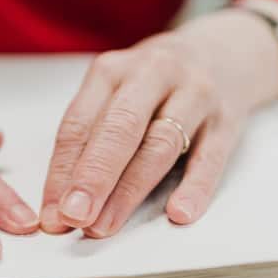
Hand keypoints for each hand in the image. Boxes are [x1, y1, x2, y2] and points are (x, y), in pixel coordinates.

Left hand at [40, 6, 277, 237]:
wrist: (223, 51)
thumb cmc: (153, 85)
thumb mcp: (116, 93)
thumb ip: (90, 140)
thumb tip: (59, 205)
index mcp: (112, 70)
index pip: (79, 124)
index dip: (61, 171)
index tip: (50, 214)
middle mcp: (153, 74)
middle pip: (119, 129)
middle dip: (93, 177)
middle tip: (73, 217)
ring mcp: (194, 94)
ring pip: (160, 145)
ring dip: (130, 191)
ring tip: (107, 226)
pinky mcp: (228, 118)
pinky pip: (212, 156)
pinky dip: (195, 186)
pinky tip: (179, 213)